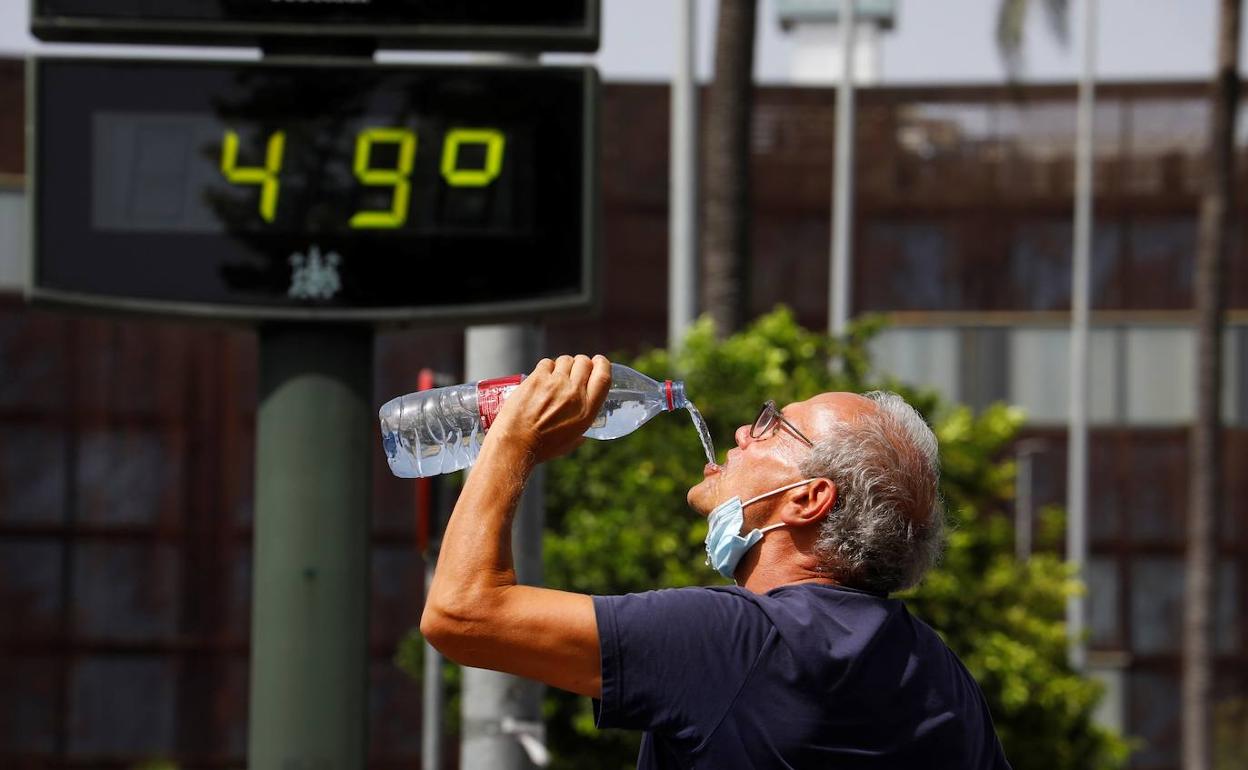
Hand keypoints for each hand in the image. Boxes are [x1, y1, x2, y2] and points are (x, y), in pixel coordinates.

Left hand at [488, 354, 611, 464]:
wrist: (516, 443)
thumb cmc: (542, 447)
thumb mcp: (571, 442)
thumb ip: (580, 432)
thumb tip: (583, 431)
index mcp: (587, 410)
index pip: (603, 377)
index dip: (602, 365)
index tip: (598, 362)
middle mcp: (574, 394)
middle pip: (584, 363)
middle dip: (580, 363)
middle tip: (573, 371)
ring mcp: (555, 384)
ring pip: (565, 360)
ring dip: (562, 366)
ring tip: (554, 376)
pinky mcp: (537, 379)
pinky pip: (546, 363)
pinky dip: (545, 368)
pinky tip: (540, 378)